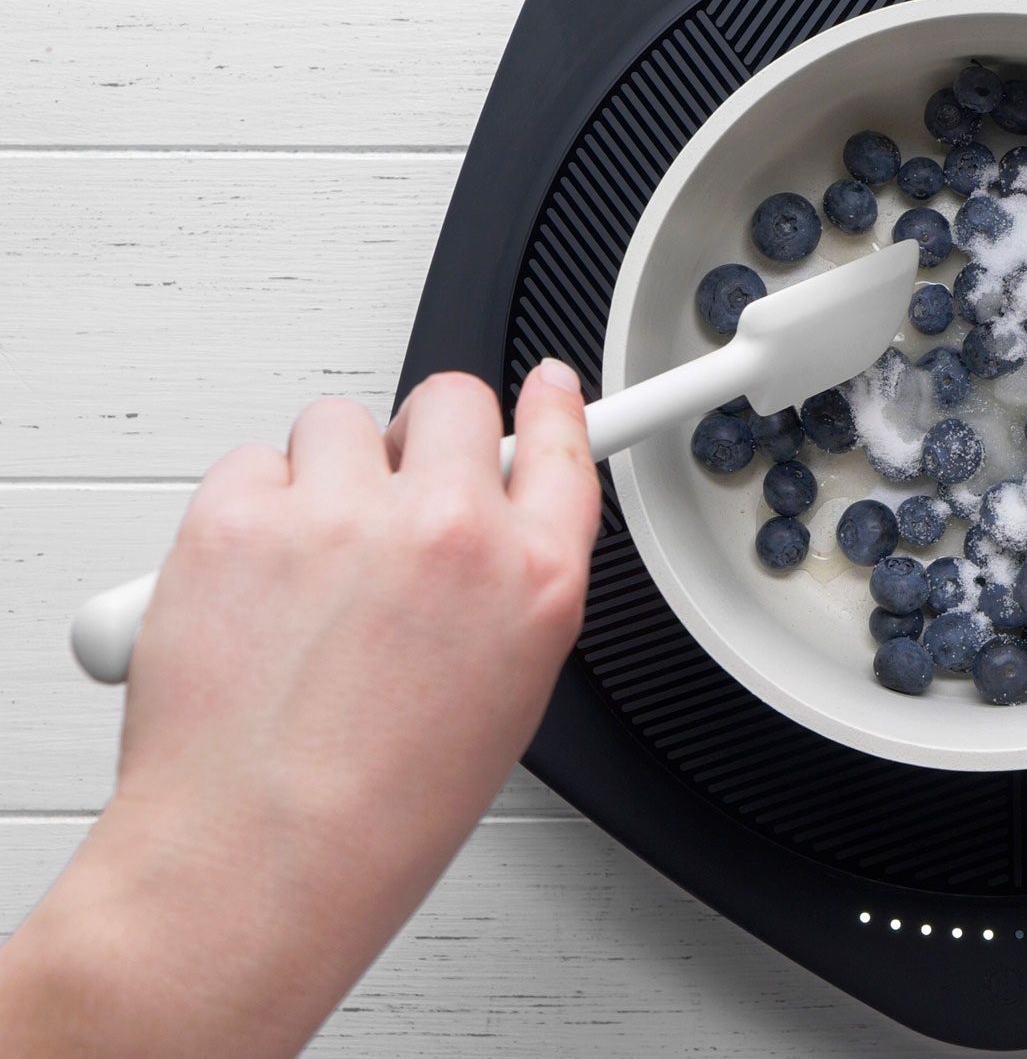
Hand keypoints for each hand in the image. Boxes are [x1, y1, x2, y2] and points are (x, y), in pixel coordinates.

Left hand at [0, 362, 599, 1056]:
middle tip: (389, 498)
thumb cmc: (378, 811)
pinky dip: (247, 509)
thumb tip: (482, 532)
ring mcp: (343, 514)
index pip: (562, 446)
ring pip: (338, 424)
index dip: (553, 408)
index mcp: (532, 580)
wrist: (258, 860)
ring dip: (326, 475)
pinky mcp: (241, 514)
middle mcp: (449, 530)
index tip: (548, 389)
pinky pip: (249, 464)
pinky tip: (253, 584)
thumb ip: (507, 590)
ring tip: (308, 569)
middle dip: (422, 440)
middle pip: (451, 402)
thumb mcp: (506, 698)